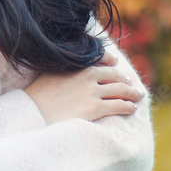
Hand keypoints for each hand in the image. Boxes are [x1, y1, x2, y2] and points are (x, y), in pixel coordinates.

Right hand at [23, 49, 143, 124]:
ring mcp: (92, 91)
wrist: (32, 113)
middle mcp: (87, 75)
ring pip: (121, 90)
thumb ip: (63, 69)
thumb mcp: (49, 73)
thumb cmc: (37, 96)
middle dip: (125, 79)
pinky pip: (119, 105)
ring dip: (132, 93)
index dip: (111, 60)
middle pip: (114, 75)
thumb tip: (69, 71)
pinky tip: (131, 108)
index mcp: (76, 65)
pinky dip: (128, 106)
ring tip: (137, 96)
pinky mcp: (95, 108)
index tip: (116, 63)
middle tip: (131, 84)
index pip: (100, 57)